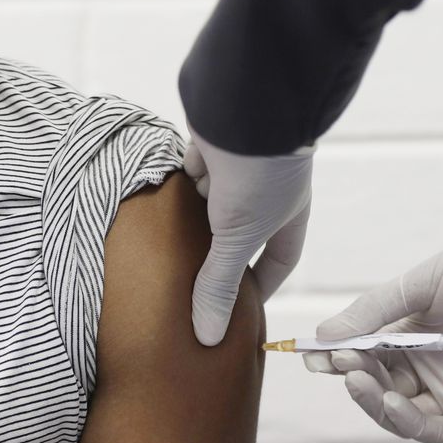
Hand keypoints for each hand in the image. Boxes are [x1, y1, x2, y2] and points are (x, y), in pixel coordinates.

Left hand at [185, 121, 312, 345]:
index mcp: (288, 215)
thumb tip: (207, 338)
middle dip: (218, 256)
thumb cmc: (260, 174)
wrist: (244, 104)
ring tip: (163, 255)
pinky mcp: (207, 145)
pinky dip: (177, 186)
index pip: (278, 260)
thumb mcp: (237, 238)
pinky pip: (188, 172)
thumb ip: (219, 284)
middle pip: (239, 234)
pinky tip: (155, 207)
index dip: (262, 286)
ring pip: (209, 203)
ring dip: (192, 221)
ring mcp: (236, 167)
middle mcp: (264, 192)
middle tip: (192, 288)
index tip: (243, 313)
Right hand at [306, 207, 442, 442]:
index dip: (338, 358)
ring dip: (374, 401)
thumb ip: (372, 313)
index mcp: (412, 337)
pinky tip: (388, 400)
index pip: (365, 358)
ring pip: (402, 414)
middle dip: (354, 376)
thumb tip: (322, 338)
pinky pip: (438, 430)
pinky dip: (408, 421)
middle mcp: (430, 368)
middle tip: (340, 360)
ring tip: (356, 376)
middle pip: (379, 388)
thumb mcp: (416, 287)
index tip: (312, 355)